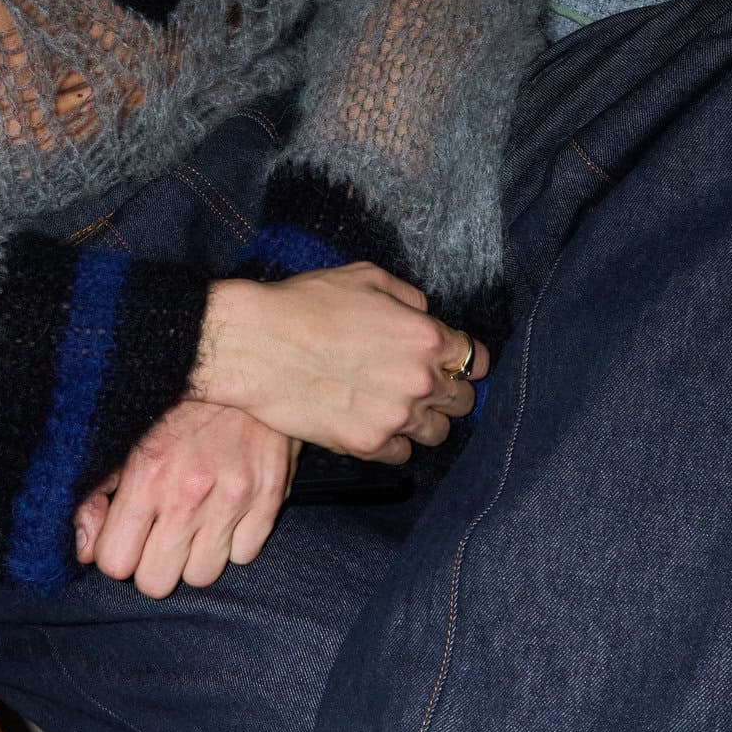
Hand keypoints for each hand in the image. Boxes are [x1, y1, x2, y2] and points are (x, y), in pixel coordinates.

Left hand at [72, 400, 298, 598]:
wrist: (246, 359)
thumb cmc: (179, 397)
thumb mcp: (127, 434)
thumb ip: (96, 492)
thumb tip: (85, 550)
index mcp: (147, 474)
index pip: (115, 563)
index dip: (117, 552)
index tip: (126, 533)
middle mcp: (190, 493)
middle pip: (157, 582)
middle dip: (152, 563)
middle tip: (158, 532)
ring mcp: (235, 498)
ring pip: (203, 575)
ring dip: (195, 555)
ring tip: (195, 519)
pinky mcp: (270, 496)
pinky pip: (246, 555)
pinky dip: (235, 540)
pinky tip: (226, 509)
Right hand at [193, 263, 488, 463]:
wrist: (257, 345)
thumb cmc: (305, 305)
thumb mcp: (364, 277)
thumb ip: (406, 295)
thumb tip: (423, 311)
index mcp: (425, 336)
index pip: (474, 359)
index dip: (467, 361)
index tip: (456, 365)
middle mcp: (419, 380)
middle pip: (461, 401)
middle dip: (448, 391)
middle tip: (424, 386)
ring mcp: (395, 416)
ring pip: (436, 433)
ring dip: (424, 421)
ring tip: (400, 409)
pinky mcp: (367, 444)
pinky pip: (401, 455)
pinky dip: (393, 442)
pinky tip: (376, 425)